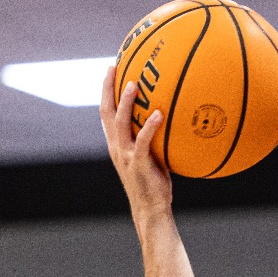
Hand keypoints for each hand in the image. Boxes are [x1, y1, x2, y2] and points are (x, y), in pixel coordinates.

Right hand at [100, 64, 172, 225]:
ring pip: (119, 122)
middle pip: (106, 112)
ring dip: (125, 101)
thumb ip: (155, 140)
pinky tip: (159, 114)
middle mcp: (116, 147)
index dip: (106, 92)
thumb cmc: (154, 185)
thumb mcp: (151, 158)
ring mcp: (125, 155)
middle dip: (108, 88)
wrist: (151, 209)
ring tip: (134, 83)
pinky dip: (150, 126)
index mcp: (116, 145)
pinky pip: (143, 140)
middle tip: (113, 67)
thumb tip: (172, 121)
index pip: (106, 114)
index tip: (111, 71)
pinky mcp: (137, 163)